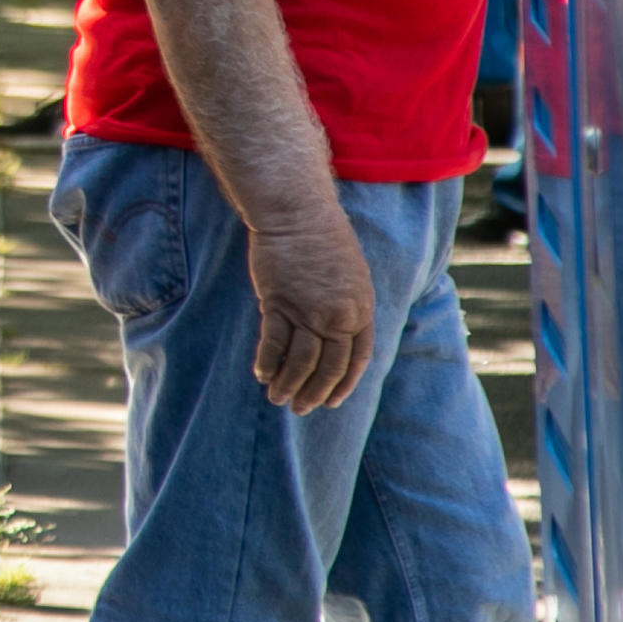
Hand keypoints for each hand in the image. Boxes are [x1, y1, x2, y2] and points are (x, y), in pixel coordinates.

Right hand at [244, 199, 379, 411]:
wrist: (298, 213)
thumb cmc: (324, 239)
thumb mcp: (352, 276)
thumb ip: (348, 308)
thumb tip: (336, 338)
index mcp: (360, 309)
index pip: (356, 359)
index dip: (344, 384)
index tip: (332, 401)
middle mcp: (337, 315)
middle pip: (328, 366)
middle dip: (314, 393)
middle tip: (301, 408)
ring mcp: (308, 310)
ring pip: (301, 361)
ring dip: (289, 384)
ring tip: (277, 398)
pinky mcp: (278, 303)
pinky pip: (274, 342)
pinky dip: (268, 362)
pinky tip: (262, 374)